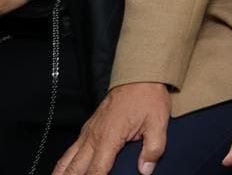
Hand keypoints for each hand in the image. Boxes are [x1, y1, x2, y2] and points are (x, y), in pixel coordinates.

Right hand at [54, 82, 169, 174]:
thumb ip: (153, 148)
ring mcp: (87, 132)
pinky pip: (70, 151)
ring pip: (67, 160)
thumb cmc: (148, 99)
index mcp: (109, 138)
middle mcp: (93, 137)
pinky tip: (63, 172)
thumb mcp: (158, 122)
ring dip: (62, 174)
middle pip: (75, 169)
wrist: (140, 77)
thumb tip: (145, 170)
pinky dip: (63, 164)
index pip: (96, 170)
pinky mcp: (87, 128)